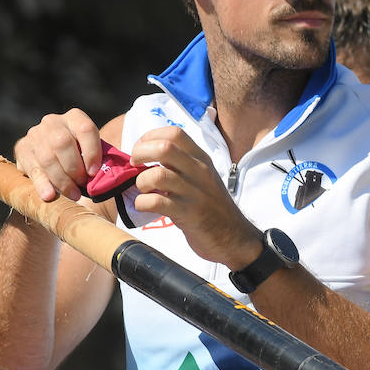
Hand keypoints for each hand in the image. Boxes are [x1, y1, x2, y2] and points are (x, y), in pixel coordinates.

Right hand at [14, 108, 105, 201]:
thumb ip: (103, 160)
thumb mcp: (92, 153)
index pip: (85, 129)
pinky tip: (49, 195)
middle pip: (62, 142)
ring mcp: (35, 134)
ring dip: (62, 180)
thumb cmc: (80, 157)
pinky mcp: (22, 148)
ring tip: (73, 194)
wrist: (54, 157)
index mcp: (75, 118)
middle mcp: (53, 122)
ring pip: (47, 157)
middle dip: (74, 168)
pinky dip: (42, 184)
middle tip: (82, 184)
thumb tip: (122, 175)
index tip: (94, 172)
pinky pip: (32, 168)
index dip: (91, 152)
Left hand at [128, 126, 262, 266]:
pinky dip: (142, 203)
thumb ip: (181, 165)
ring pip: (157, 175)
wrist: (234, 236)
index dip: (150, 137)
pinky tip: (144, 206)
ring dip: (141, 182)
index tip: (141, 149)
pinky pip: (155, 202)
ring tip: (143, 190)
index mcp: (201, 159)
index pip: (174, 133)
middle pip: (164, 148)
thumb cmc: (211, 206)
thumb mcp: (202, 178)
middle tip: (136, 165)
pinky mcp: (188, 214)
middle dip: (140, 153)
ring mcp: (194, 193)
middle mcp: (199, 171)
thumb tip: (147, 155)